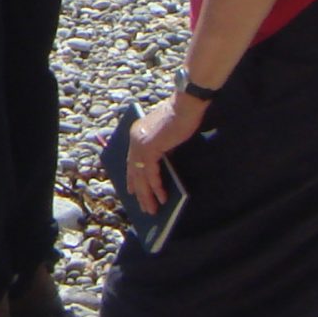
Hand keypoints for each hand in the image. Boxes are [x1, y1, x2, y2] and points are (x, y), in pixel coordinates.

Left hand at [125, 93, 204, 212]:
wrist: (185, 106)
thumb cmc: (180, 118)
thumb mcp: (166, 137)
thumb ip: (160, 149)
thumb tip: (161, 169)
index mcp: (136, 133)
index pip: (132, 160)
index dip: (132, 177)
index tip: (132, 190)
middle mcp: (134, 138)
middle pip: (134, 170)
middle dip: (139, 191)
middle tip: (143, 207)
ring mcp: (140, 143)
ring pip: (141, 175)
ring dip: (147, 195)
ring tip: (152, 210)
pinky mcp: (149, 148)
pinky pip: (151, 173)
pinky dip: (156, 187)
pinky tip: (162, 198)